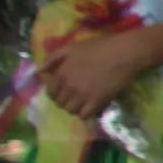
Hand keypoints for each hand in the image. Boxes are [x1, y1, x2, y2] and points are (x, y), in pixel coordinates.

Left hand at [38, 27, 153, 119]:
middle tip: (72, 97)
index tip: (62, 91)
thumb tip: (39, 71)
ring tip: (81, 103)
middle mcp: (69, 86)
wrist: (123, 53)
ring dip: (74, 108)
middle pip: (60, 103)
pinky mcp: (97, 101)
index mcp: (62, 73)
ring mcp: (83, 95)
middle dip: (64, 101)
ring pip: (70, 110)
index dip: (55, 93)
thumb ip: (52, 58)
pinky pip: (84, 115)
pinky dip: (84, 113)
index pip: (50, 92)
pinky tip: (89, 107)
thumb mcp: (71, 47)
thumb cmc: (98, 47)